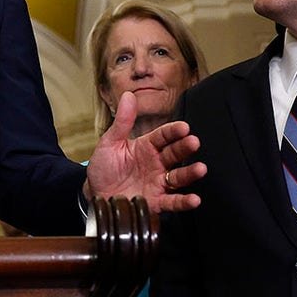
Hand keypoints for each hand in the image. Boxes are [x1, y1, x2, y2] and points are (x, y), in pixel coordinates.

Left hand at [85, 91, 206, 212]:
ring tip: (201, 169)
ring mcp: (158, 182)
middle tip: (194, 142)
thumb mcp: (110, 142)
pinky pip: (172, 201)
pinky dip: (184, 202)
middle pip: (174, 154)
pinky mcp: (156, 201)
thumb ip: (122, 122)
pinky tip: (194, 199)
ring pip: (178, 177)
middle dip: (185, 148)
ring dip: (190, 173)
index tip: (184, 127)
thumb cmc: (104, 167)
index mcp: (146, 146)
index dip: (173, 131)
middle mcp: (156, 164)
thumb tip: (128, 95)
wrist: (95, 193)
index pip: (163, 136)